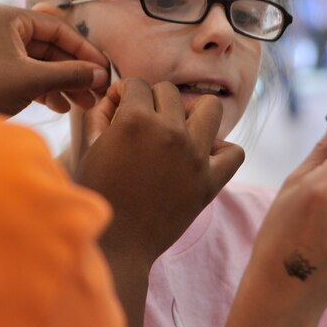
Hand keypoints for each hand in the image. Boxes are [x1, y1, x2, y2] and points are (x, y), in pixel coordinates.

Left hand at [0, 3, 109, 115]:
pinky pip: (26, 74)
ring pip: (39, 63)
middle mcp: (1, 28)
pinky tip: (61, 107)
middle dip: (74, 71)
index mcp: (8, 18)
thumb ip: (68, 75)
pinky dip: (44, 88)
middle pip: (49, 46)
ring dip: (62, 82)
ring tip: (84, 104)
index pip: (57, 28)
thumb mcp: (30, 80)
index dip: (83, 50)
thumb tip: (99, 75)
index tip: (103, 69)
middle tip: (97, 91)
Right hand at [75, 79, 243, 326]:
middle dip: (152, 101)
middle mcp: (169, 130)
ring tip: (177, 130)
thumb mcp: (91, 148)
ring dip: (192, 114)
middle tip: (142, 125)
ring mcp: (194, 155)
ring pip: (210, 108)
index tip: (119, 110)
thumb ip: (105, 116)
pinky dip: (221, 151)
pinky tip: (201, 157)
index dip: (125, 94)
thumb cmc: (97, 193)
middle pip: (169, 91)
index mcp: (135, 119)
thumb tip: (119, 98)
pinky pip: (234, 152)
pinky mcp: (210, 181)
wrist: (117, 243)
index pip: (137, 84)